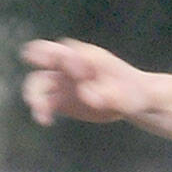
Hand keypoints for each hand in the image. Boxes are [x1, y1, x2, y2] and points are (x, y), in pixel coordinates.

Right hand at [20, 38, 150, 125]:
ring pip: (39, 82)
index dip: (68, 60)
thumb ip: (110, 94)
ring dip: (35, 95)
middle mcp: (71, 66)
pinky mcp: (61, 100)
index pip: (68, 50)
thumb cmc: (136, 93)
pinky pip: (44, 103)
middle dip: (38, 60)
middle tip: (38, 73)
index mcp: (88, 56)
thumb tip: (87, 96)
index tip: (81, 76)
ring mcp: (64, 82)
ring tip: (41, 112)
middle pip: (44, 55)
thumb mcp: (129, 94)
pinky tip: (46, 121)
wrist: (135, 102)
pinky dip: (41, 111)